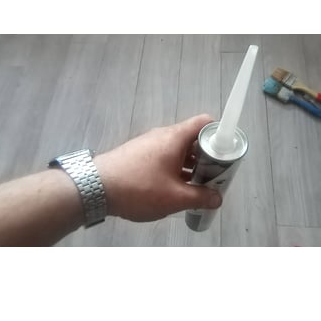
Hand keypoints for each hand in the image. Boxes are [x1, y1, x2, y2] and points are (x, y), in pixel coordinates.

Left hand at [94, 114, 222, 221]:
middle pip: (193, 138)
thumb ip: (200, 197)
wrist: (94, 187)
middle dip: (207, 157)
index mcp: (175, 137)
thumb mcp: (174, 198)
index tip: (225, 155)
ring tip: (195, 187)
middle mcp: (163, 135)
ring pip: (178, 150)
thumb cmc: (139, 188)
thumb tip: (217, 199)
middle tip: (213, 177)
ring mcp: (148, 144)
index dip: (220, 134)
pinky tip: (172, 189)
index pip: (205, 122)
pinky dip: (174, 168)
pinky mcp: (138, 154)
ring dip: (190, 165)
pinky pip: (164, 157)